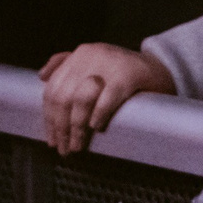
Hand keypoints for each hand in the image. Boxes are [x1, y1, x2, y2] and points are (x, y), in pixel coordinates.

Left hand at [36, 42, 173, 155]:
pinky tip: (97, 127)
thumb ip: (67, 65)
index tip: (51, 139)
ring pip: (81, 99)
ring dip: (77, 127)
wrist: (160, 69)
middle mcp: (91, 54)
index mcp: (80, 54)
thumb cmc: (123, 73)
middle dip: (61, 127)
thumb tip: (42, 76)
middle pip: (64, 96)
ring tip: (78, 145)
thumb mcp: (94, 64)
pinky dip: (98, 116)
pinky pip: (106, 99)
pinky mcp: (128, 74)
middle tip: (64, 148)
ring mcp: (110, 63)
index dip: (49, 117)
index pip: (53, 88)